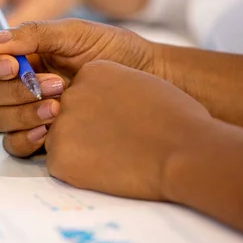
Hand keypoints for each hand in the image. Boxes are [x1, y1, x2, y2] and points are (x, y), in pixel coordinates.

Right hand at [0, 19, 158, 156]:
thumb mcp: (76, 33)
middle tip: (55, 86)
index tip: (12, 66)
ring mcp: (29, 111)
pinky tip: (49, 131)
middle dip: (16, 91)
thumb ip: (34, 34)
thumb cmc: (115, 51)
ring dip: (23, 114)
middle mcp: (20, 83)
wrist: (148, 78)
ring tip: (59, 107)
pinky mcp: (41, 136)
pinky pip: (14, 144)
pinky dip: (25, 138)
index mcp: (23, 55)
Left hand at [45, 60, 212, 200]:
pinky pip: (59, 165)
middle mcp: (71, 93)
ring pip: (61, 140)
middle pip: (68, 115)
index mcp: (93, 70)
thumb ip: (115, 89)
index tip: (120, 123)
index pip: (82, 92)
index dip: (100, 113)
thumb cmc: (177, 122)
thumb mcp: (142, 85)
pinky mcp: (58, 157)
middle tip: (117, 144)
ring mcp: (62, 125)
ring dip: (80, 151)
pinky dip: (78, 172)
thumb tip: (107, 104)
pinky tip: (105, 170)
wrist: (184, 151)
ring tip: (115, 157)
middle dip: (86, 131)